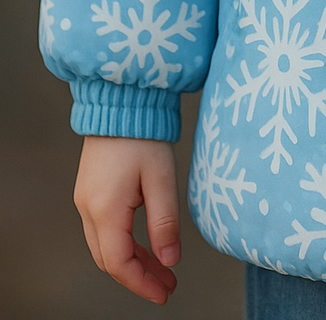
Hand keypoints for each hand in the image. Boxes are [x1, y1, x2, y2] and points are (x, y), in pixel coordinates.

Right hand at [74, 136, 179, 303]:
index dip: (142, 283)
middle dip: (138, 276)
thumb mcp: (161, 178)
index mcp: (105, 209)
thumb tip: (171, 260)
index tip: (166, 293)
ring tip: (163, 268)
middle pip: (109, 260)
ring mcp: (85, 200)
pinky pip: (103, 230)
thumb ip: (165, 221)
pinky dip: (124, 243)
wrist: (120, 101)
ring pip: (105, 247)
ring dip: (132, 261)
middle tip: (168, 283)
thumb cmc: (143, 135)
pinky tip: (146, 244)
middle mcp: (88, 209)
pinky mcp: (90, 191)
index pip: (119, 263)